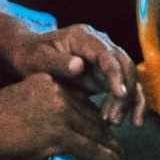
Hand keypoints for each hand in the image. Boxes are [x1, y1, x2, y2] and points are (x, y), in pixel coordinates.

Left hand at [0, 23, 142, 126]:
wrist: (29, 55)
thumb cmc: (31, 54)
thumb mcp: (38, 58)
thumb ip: (57, 62)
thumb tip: (79, 66)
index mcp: (83, 37)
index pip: (107, 54)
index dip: (116, 73)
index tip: (120, 94)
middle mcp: (100, 44)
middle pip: (125, 65)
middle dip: (124, 93)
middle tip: (113, 118)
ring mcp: (105, 59)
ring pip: (129, 78)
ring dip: (127, 101)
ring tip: (113, 122)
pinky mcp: (106, 74)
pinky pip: (125, 87)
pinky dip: (130, 103)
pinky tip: (129, 120)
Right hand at [0, 72, 129, 159]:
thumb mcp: (18, 104)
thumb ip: (39, 108)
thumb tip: (52, 126)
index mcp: (46, 81)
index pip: (79, 100)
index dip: (93, 119)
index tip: (104, 130)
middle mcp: (57, 92)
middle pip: (90, 116)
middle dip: (107, 134)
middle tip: (119, 147)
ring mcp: (59, 112)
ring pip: (95, 132)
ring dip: (113, 148)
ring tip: (123, 159)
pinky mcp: (59, 134)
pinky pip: (91, 149)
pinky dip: (109, 159)